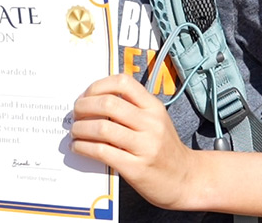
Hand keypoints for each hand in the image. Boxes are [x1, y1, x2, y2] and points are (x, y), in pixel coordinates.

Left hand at [69, 73, 196, 209]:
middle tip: (75, 114)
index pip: (123, 82)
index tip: (86, 95)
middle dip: (83, 106)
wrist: (185, 180)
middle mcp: (151, 123)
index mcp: (154, 107)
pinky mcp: (136, 167)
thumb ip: (132, 109)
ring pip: (102, 127)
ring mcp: (145, 146)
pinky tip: (79, 147)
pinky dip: (84, 147)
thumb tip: (93, 101)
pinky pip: (102, 151)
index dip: (98, 85)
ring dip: (80, 128)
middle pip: (108, 103)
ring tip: (75, 132)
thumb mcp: (155, 121)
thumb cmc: (164, 149)